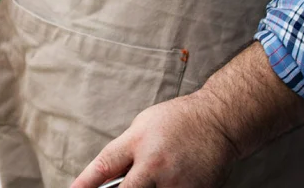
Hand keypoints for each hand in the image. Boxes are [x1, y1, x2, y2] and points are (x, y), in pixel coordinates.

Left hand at [71, 92, 237, 187]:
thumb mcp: (139, 129)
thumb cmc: (175, 122)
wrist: (218, 121)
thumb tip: (103, 180)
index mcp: (136, 143)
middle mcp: (154, 164)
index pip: (103, 168)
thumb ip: (122, 154)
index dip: (84, 184)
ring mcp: (176, 182)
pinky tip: (165, 183)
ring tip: (147, 181)